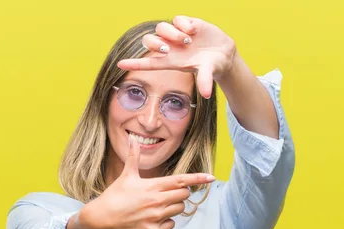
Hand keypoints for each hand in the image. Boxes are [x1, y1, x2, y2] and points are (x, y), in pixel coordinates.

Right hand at [78, 136, 214, 228]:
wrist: (102, 220)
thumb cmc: (114, 196)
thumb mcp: (125, 176)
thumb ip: (133, 158)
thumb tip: (132, 140)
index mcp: (153, 186)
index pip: (181, 180)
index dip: (198, 179)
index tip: (211, 177)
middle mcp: (157, 201)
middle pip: (183, 195)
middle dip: (179, 193)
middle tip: (166, 193)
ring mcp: (156, 217)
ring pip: (179, 209)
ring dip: (173, 206)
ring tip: (157, 205)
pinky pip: (171, 225)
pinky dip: (167, 222)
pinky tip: (154, 218)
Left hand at [117, 16, 237, 98]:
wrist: (223, 52)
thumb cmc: (212, 66)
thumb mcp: (209, 72)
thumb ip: (205, 81)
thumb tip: (207, 94)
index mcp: (170, 62)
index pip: (148, 63)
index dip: (134, 64)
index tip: (120, 64)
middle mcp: (170, 48)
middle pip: (149, 42)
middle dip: (155, 44)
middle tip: (169, 48)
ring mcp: (176, 35)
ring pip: (161, 28)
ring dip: (172, 33)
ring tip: (188, 40)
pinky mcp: (186, 23)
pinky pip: (177, 19)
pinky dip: (183, 24)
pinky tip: (194, 31)